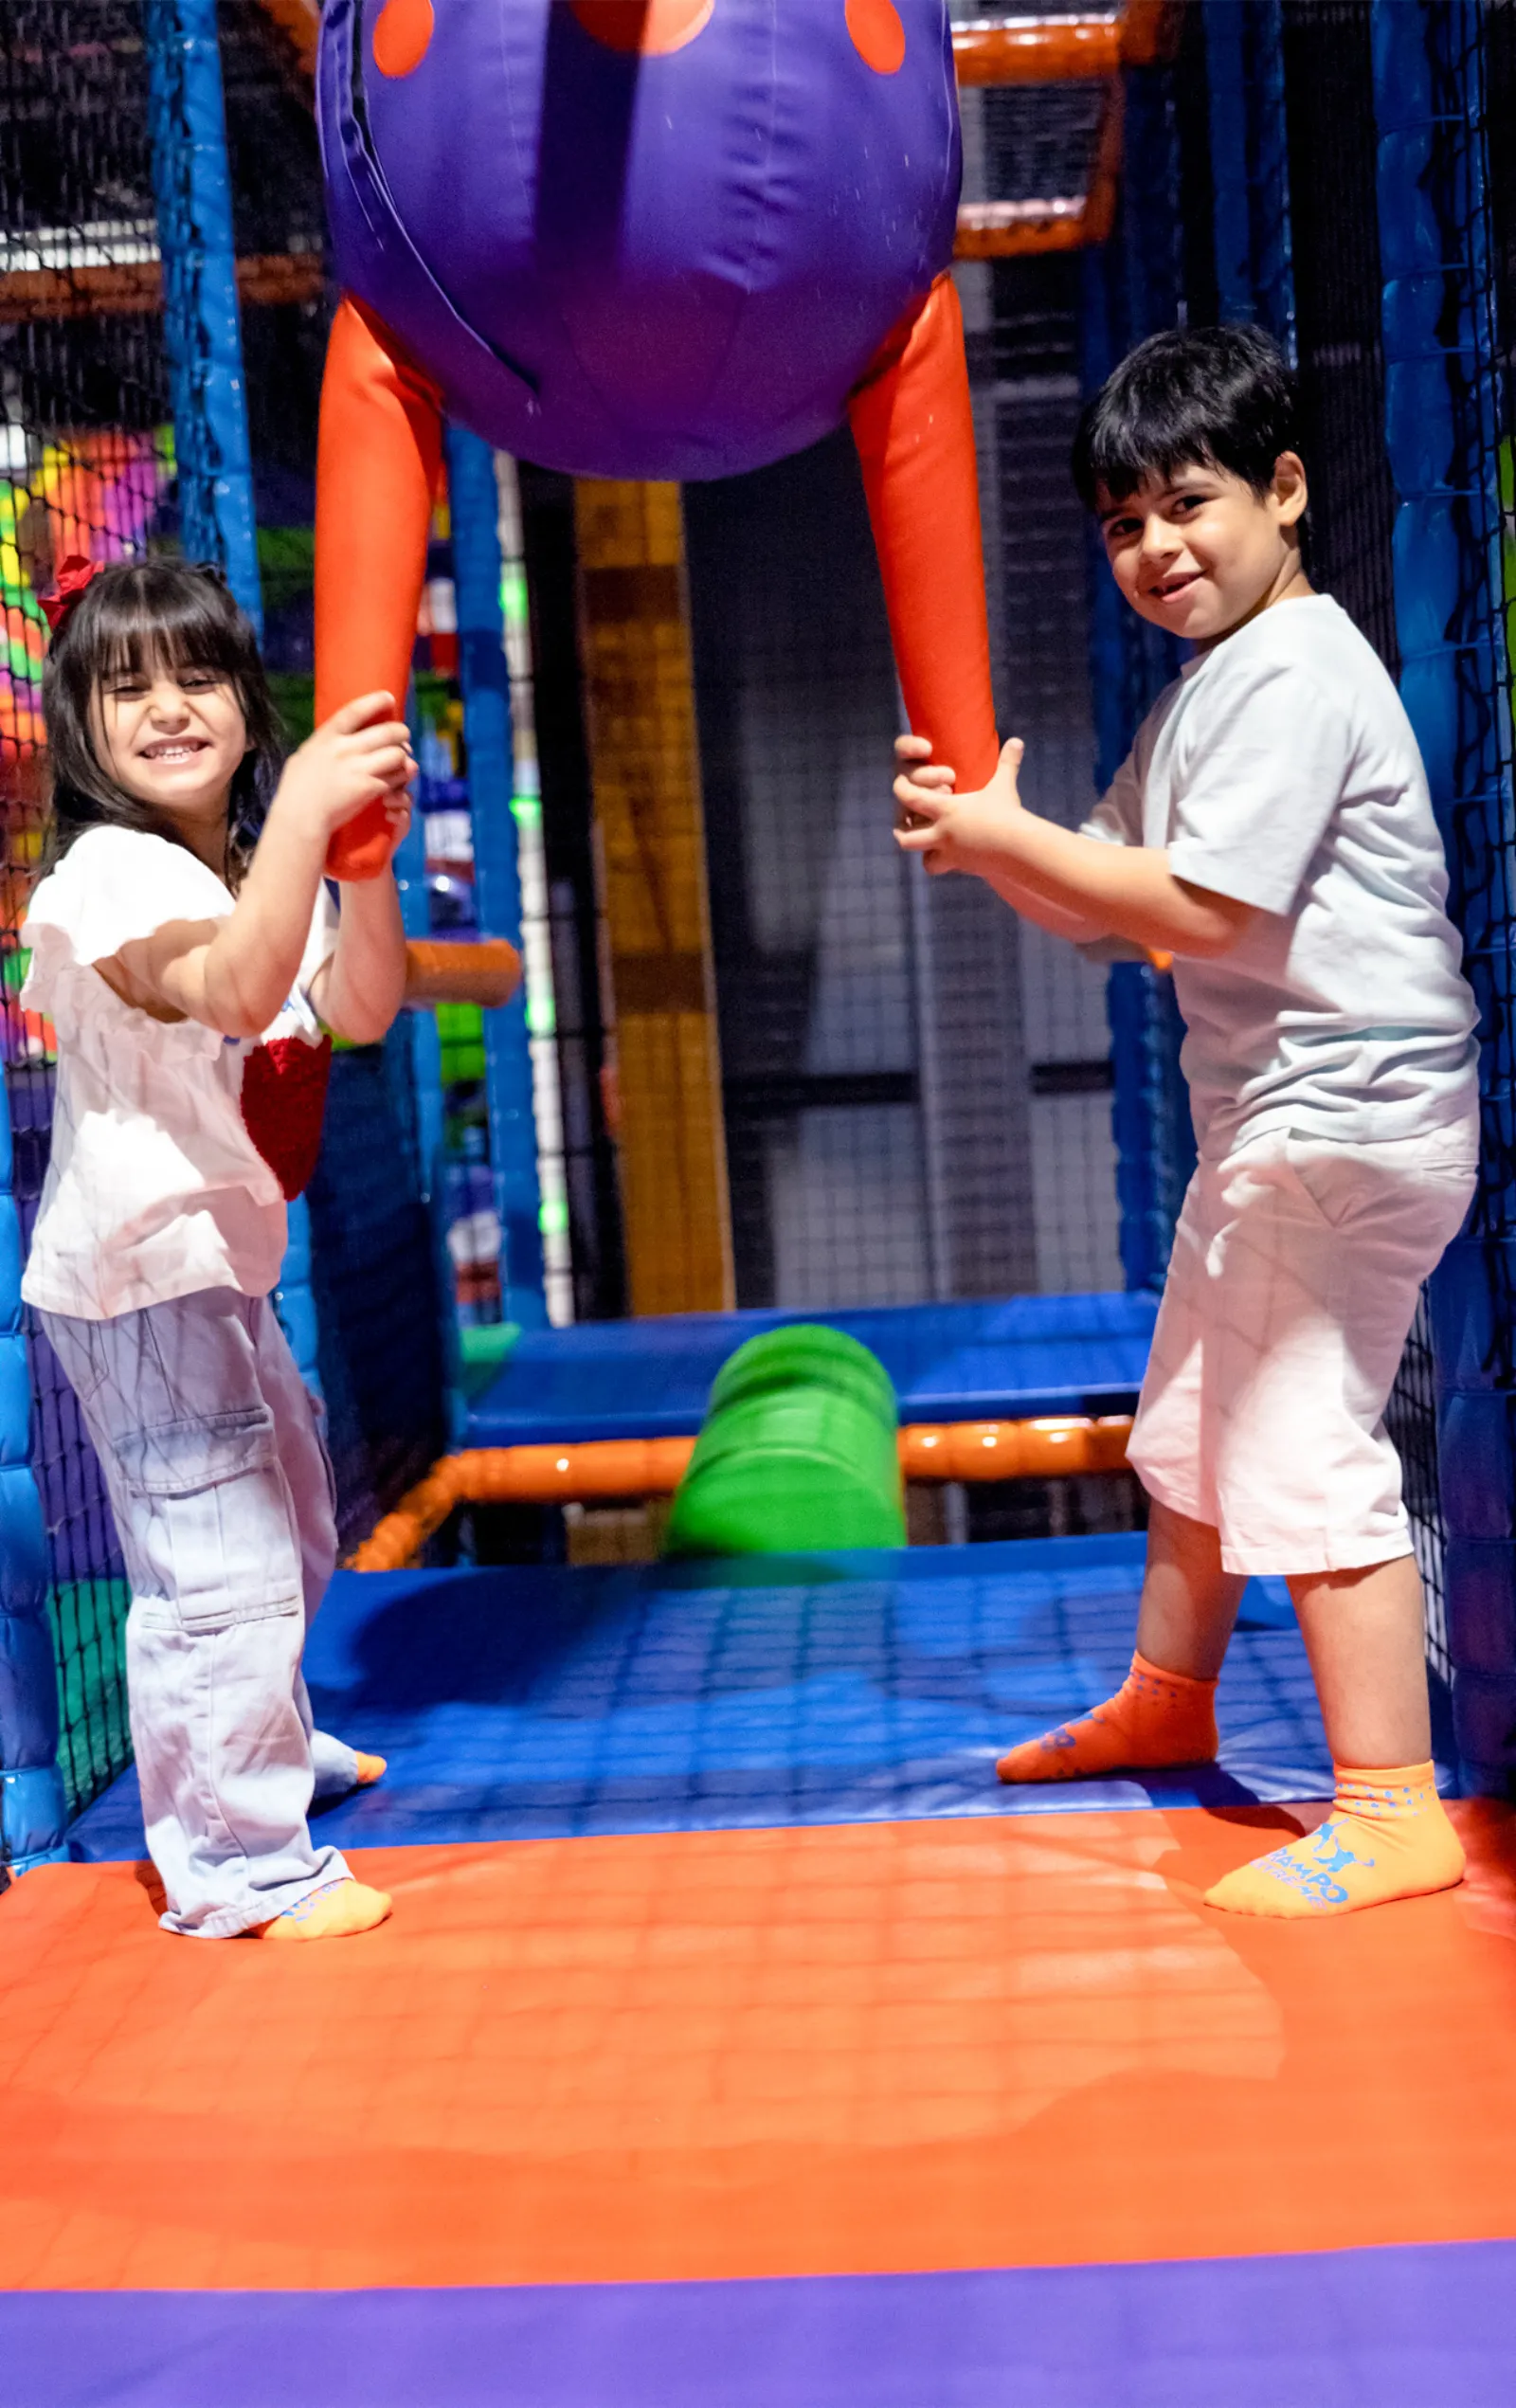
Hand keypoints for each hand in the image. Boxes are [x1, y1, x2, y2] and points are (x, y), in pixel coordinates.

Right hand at [274, 692, 416, 845]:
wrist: (300, 818)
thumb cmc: (296, 790)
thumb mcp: (304, 757)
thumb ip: (322, 745)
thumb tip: (335, 738)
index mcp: (326, 737)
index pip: (355, 711)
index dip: (375, 701)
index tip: (389, 698)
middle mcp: (344, 749)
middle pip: (387, 732)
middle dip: (401, 733)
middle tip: (404, 738)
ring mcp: (358, 768)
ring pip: (397, 754)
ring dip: (404, 758)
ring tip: (404, 762)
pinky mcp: (369, 788)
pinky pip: (396, 778)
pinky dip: (401, 778)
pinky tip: (400, 780)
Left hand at [893, 734, 1025, 875]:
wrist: (1019, 849)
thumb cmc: (1008, 813)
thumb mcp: (1004, 786)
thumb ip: (1007, 763)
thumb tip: (1017, 741)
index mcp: (946, 810)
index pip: (910, 798)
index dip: (901, 789)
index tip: (901, 784)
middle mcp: (942, 834)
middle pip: (906, 837)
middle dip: (902, 829)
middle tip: (907, 820)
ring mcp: (951, 854)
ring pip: (925, 861)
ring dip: (924, 852)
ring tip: (930, 842)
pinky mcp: (963, 866)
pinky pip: (944, 869)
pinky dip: (944, 864)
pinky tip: (952, 855)